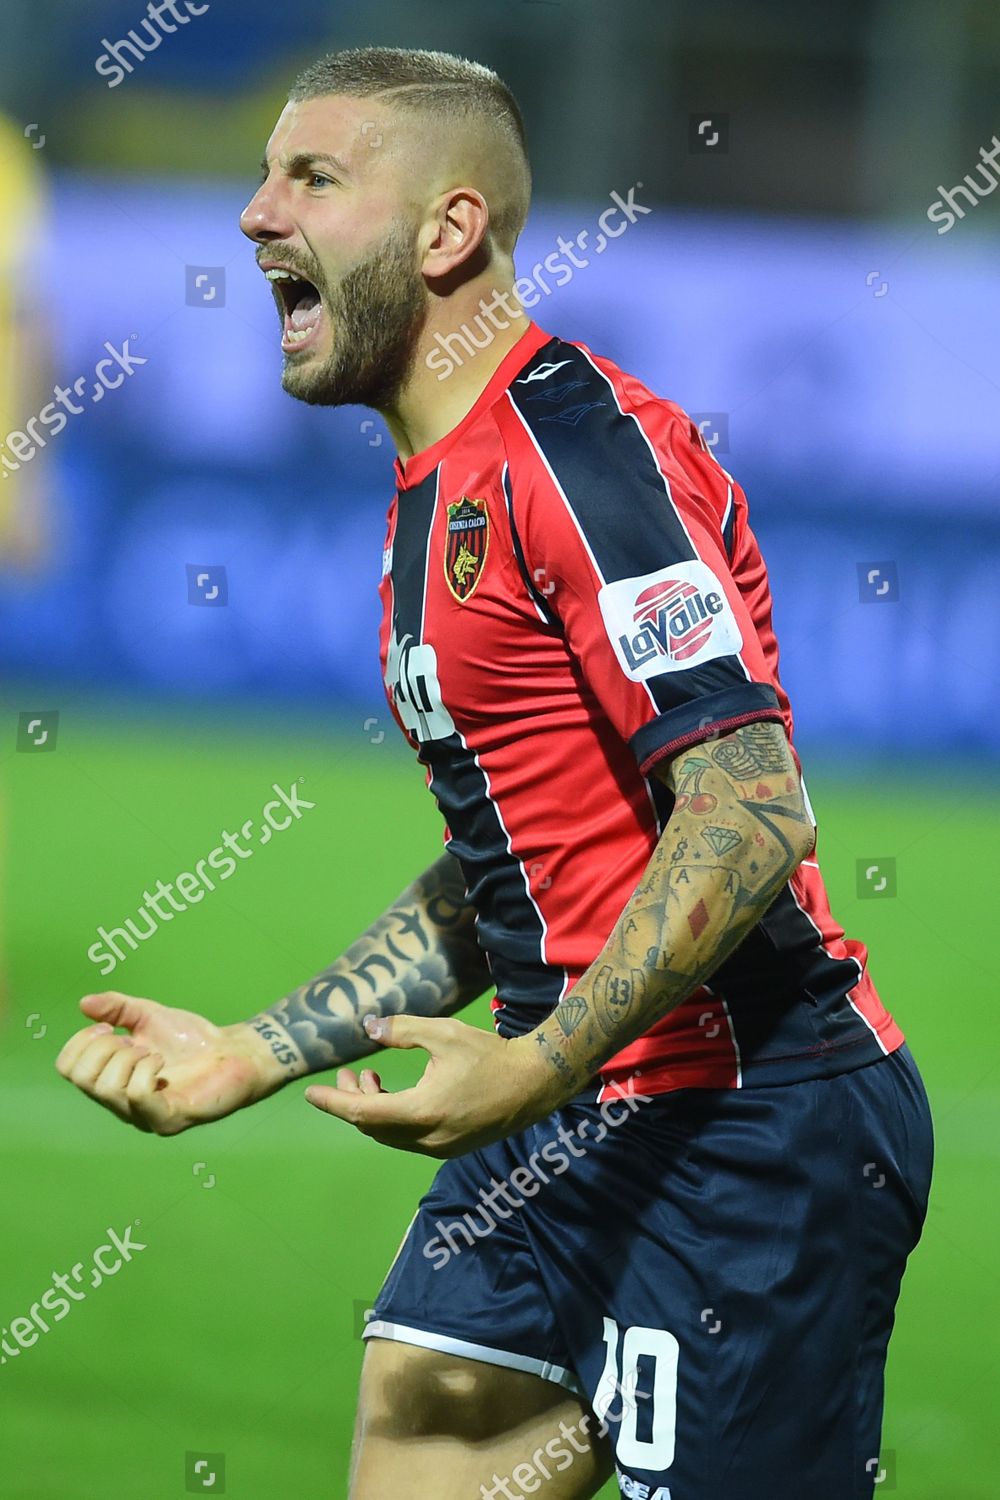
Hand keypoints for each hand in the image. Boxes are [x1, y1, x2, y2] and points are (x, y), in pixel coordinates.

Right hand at [55, 991, 278, 1135]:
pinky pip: (136, 1096)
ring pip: (108, 1088)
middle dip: (105, 1048)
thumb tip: (84, 1003)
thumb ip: (117, 1008)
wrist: (233, 1051)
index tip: (107, 1026)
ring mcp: (142, 1116)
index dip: (81, 1041)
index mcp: (110, 1080)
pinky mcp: (167, 1120)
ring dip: (129, 1057)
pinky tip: (161, 1063)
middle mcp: (120, 1104)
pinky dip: (145, 1070)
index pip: (68, 1068)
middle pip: (83, 1079)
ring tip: (153, 1053)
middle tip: (133, 1040)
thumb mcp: (149, 1015)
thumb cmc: (190, 1039)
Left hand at [303, 1013, 568, 1157]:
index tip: (310, 1093)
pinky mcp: (450, 1149)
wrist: (534, 1084)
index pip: (362, 1112)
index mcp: (421, 1112)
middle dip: (352, 1101)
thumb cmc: (489, 1054)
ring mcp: (440, 1148)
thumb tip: (369, 1028)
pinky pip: (408, 1139)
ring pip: (390, 1135)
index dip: (333, 1102)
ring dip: (372, 1110)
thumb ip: (403, 1031)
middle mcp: (427, 1138)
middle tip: (347, 1073)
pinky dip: (393, 1119)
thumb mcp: (444, 1034)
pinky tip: (396, 1095)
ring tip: (370, 1078)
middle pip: (373, 1127)